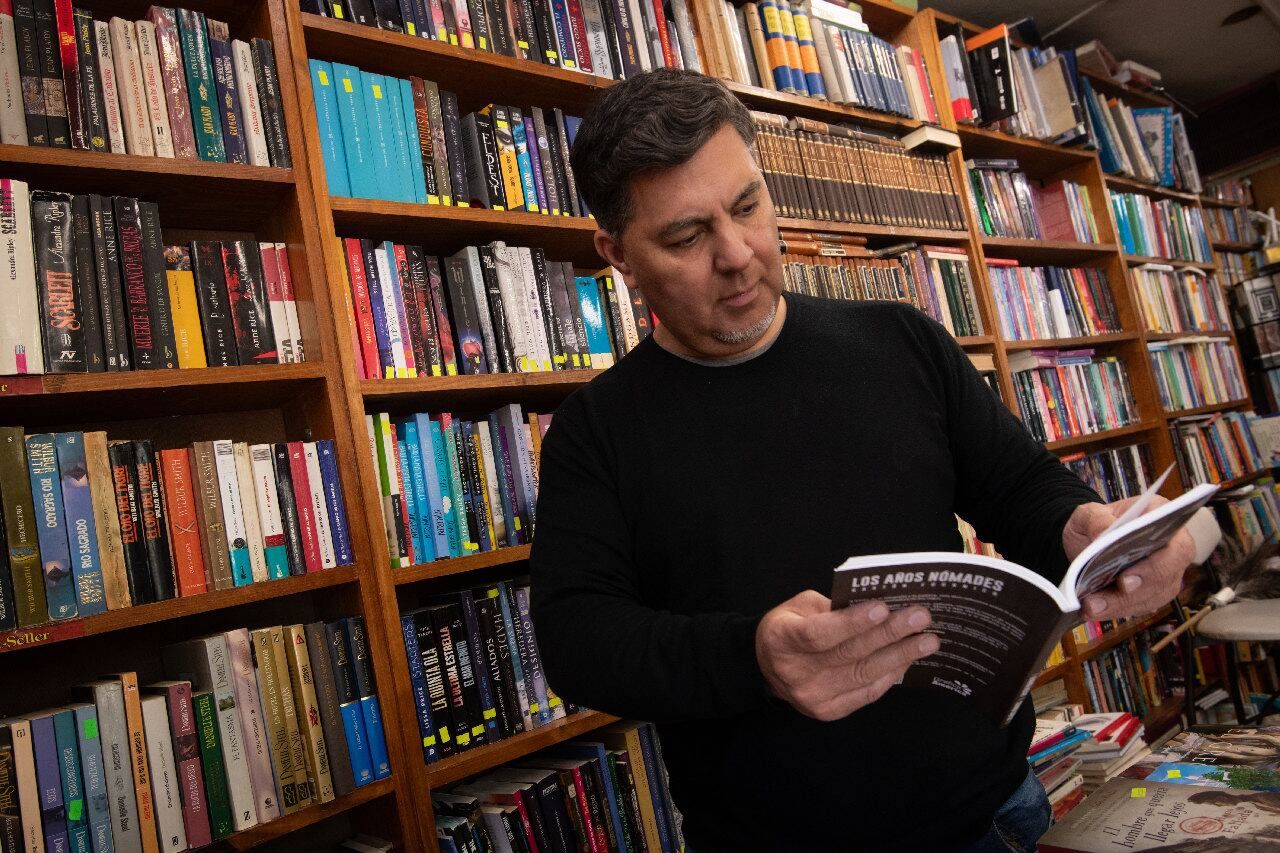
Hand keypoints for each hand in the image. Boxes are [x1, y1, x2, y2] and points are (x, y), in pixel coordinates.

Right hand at [755, 590, 938, 721]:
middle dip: (889, 634)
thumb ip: (833, 607)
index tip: (883, 608)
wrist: (768, 667)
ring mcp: (812, 696)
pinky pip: (867, 693)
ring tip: (927, 640)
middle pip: (848, 654)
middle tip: (920, 618)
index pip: (819, 633)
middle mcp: (794, 673)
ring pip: (863, 675)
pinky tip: (908, 659)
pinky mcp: (828, 711)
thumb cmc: (790, 627)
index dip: (852, 622)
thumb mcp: (800, 607)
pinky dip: (890, 675)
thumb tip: (879, 608)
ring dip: (900, 656)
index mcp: (780, 639)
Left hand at [1062, 498, 1195, 620]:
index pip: (1177, 547)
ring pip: (1153, 597)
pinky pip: (1139, 606)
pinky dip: (1115, 610)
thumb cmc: (1096, 520)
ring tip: (1090, 607)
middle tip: (1099, 601)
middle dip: (1132, 594)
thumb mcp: (1089, 512)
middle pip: (1165, 578)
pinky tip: (1094, 610)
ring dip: (1119, 606)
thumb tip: (1102, 535)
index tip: (1125, 580)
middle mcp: (1172, 548)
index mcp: (1164, 520)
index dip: (1156, 567)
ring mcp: (1165, 573)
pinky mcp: (1151, 592)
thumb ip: (1096, 519)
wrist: (1086, 535)